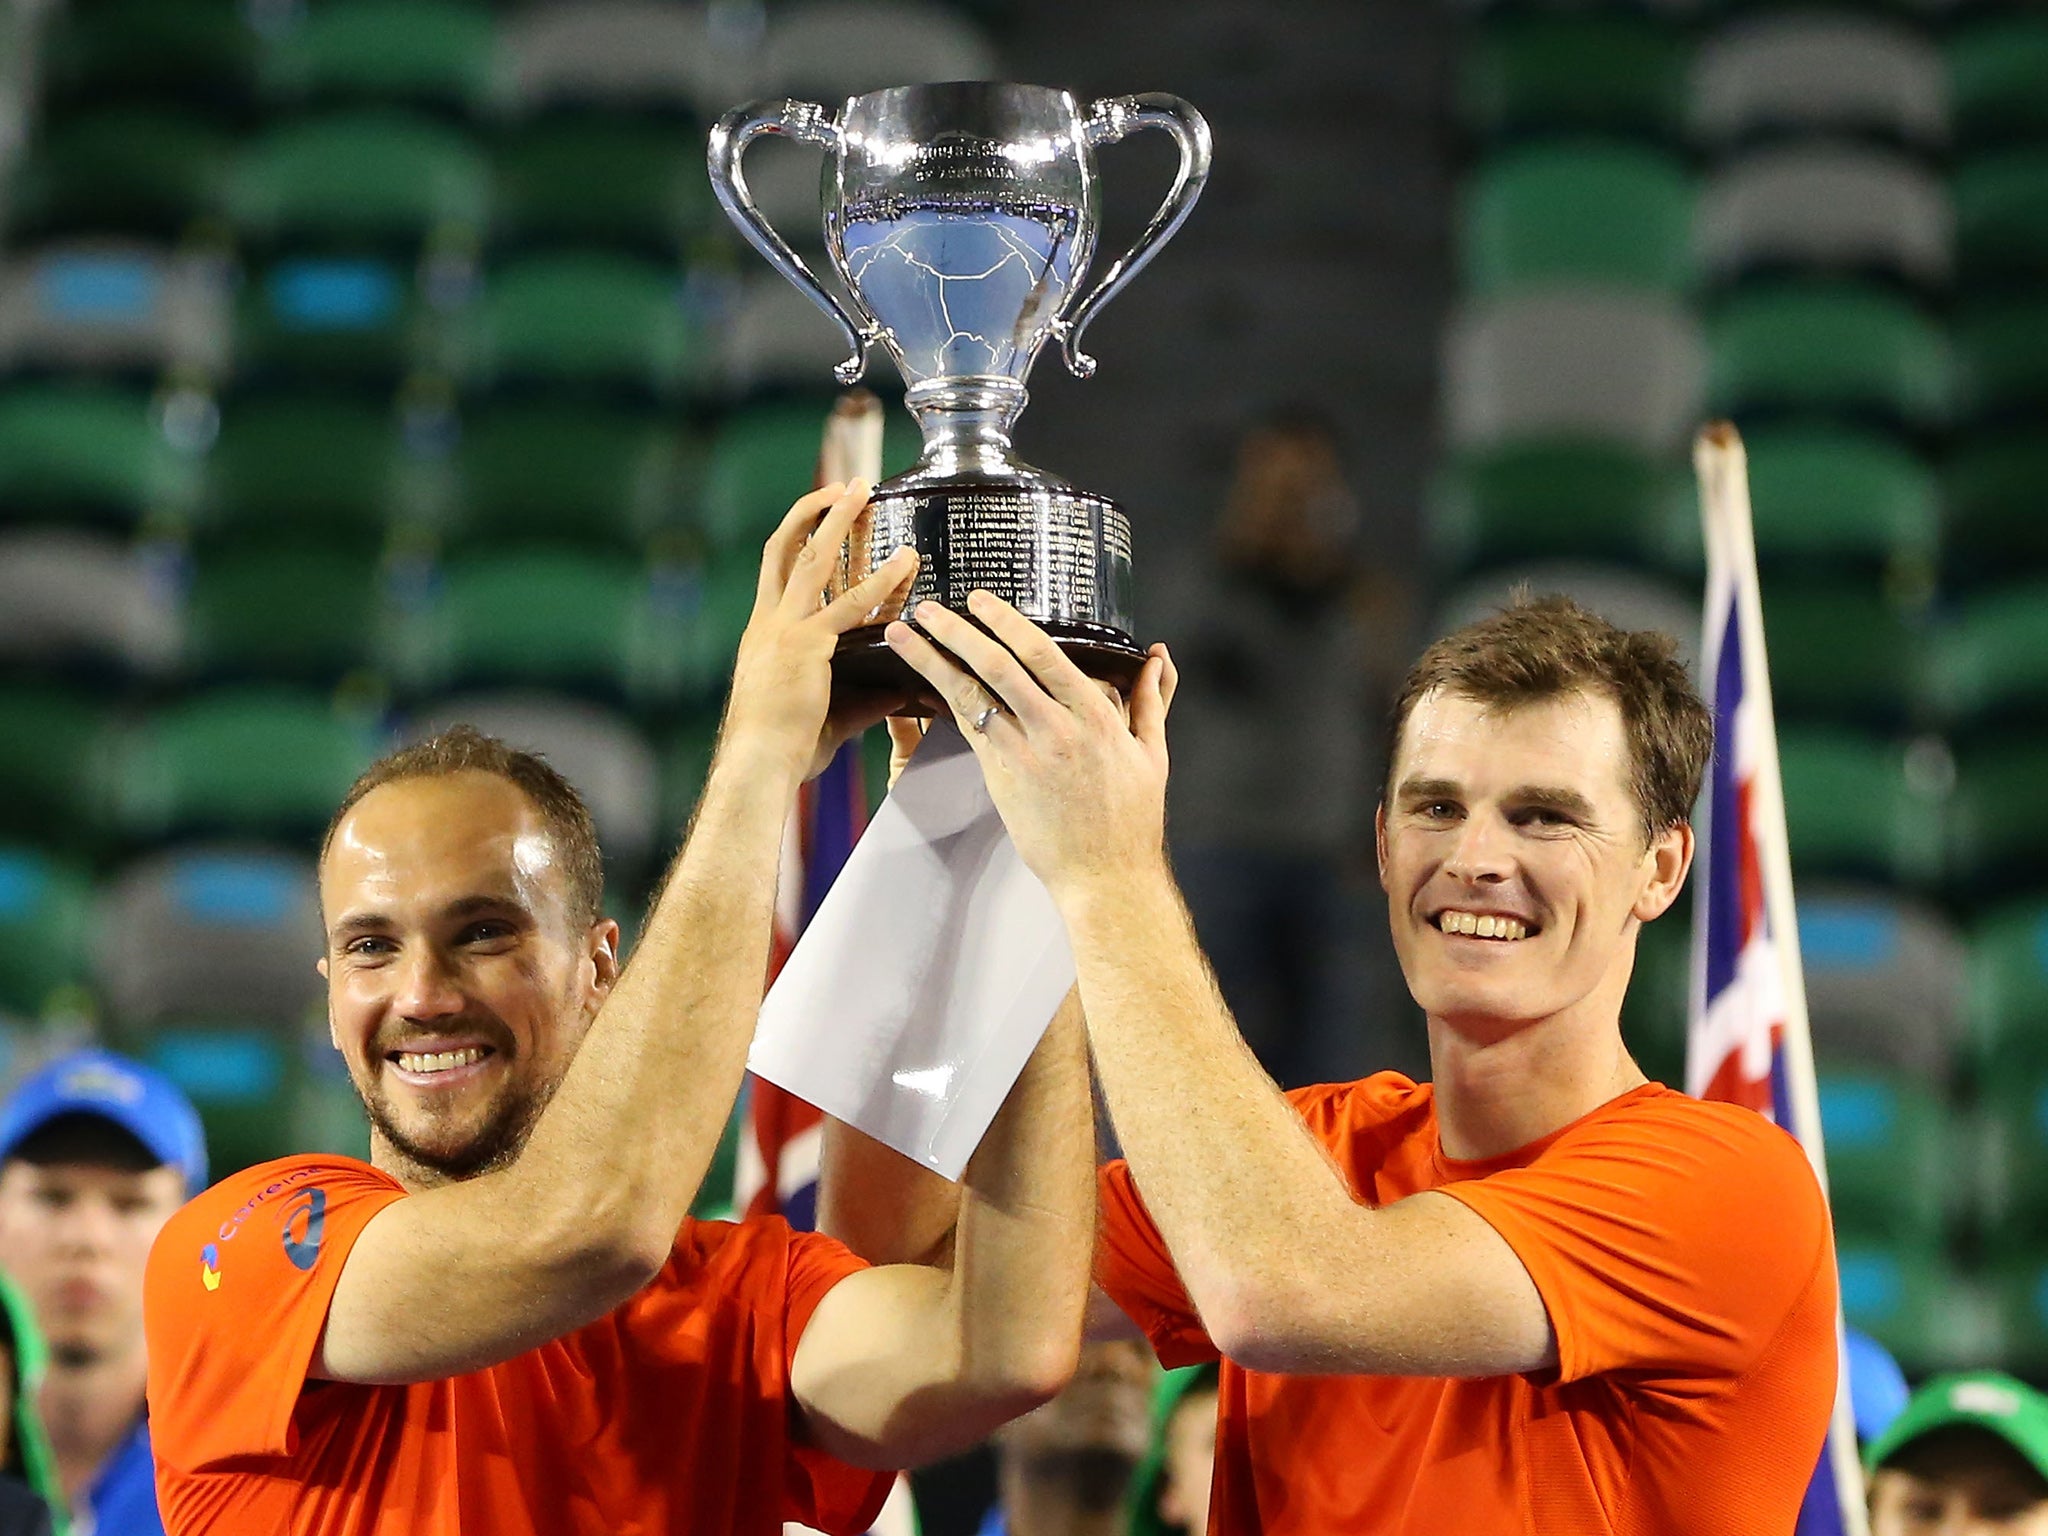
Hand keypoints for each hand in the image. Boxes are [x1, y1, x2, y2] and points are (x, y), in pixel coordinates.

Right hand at [722, 481, 918, 781]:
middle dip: (815, 512)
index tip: (820, 513)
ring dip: (839, 521)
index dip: (796, 536)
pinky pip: (850, 607)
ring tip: (864, 490)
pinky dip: (881, 581)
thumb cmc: (783, 749)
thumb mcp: (824, 713)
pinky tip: (905, 561)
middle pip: (788, 549)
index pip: (777, 570)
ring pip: (813, 560)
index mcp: (763, 634)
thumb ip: (864, 696)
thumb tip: (900, 687)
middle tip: (846, 485)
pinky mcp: (808, 647)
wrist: (757, 765)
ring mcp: (786, 631)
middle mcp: (769, 622)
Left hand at [882, 592, 1177, 905]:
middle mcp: (1058, 730)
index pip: (1043, 654)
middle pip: (998, 667)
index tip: (980, 600)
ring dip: (933, 662)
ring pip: (972, 697)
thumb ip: (1152, 700)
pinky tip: (921, 684)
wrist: (1106, 878)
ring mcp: (1026, 757)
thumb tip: (1156, 656)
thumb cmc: (1132, 819)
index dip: (1006, 622)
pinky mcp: (1003, 782)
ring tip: (903, 635)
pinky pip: (968, 732)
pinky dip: (942, 704)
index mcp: (1096, 717)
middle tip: (929, 607)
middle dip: (957, 632)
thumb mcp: (1152, 754)